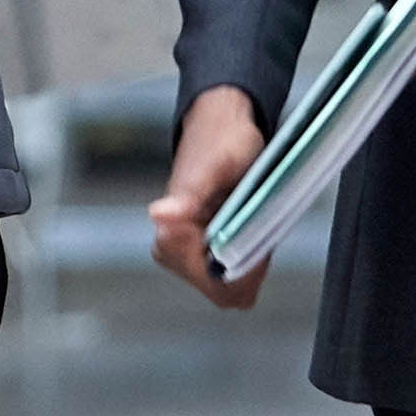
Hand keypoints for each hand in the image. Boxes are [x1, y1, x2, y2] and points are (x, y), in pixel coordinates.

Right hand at [149, 86, 269, 309]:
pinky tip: (248, 226)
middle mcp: (171, 249)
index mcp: (169, 235)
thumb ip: (190, 195)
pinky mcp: (198, 251)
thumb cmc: (223, 140)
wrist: (222, 122)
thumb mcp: (217, 165)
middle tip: (256, 224)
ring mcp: (185, 253)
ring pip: (230, 286)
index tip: (256, 236)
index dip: (246, 270)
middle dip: (249, 268)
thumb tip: (159, 215)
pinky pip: (231, 275)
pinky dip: (247, 258)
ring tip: (251, 219)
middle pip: (224, 292)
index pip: (217, 286)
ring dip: (249, 261)